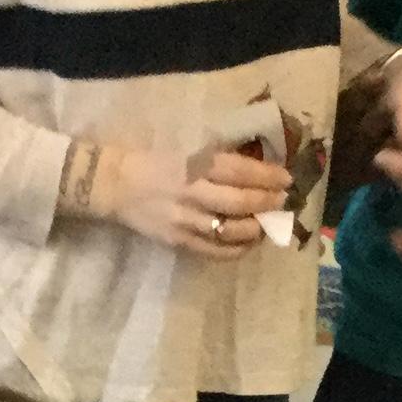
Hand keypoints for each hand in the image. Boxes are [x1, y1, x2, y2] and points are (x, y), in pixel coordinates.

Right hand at [99, 145, 290, 260]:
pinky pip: (213, 250)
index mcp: (194, 164)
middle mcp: (192, 192)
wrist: (114, 184)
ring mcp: (185, 220)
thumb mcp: (186, 151)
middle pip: (240, 201)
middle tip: (281, 202)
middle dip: (266, 202)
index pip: (240, 171)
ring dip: (255, 228)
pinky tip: (247, 244)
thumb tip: (254, 170)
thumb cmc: (154, 161)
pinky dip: (235, 250)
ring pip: (230, 230)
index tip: (286, 179)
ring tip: (266, 224)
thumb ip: (216, 160)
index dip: (267, 176)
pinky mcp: (178, 240)